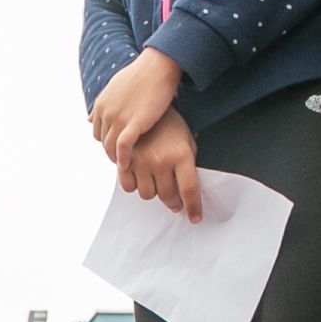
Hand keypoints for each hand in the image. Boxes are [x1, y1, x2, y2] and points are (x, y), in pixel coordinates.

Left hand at [90, 48, 181, 170]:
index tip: (116, 147)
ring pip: (110, 146)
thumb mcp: (115, 87)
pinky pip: (123, 147)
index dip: (107, 140)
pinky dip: (123, 159)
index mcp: (101, 104)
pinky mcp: (134, 122)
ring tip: (126, 165)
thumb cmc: (143, 75)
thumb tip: (89, 118)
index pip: (97, 131)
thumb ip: (102, 104)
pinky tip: (127, 165)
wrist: (158, 65)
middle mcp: (106, 112)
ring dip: (116, 158)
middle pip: (104, 140)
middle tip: (123, 159)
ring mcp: (118, 118)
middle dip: (111, 151)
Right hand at [121, 108, 202, 222]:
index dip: (193, 208)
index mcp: (181, 155)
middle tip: (176, 203)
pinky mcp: (125, 161)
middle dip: (174, 203)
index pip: (190, 190)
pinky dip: (135, 186)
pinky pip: (129, 187)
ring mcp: (142, 162)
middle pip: (168, 196)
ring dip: (154, 193)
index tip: (195, 218)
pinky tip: (141, 179)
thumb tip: (189, 188)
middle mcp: (161, 161)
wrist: (145, 103)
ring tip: (157, 185)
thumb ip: (189, 161)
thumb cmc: (170, 123)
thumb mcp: (186, 139)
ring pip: (147, 194)